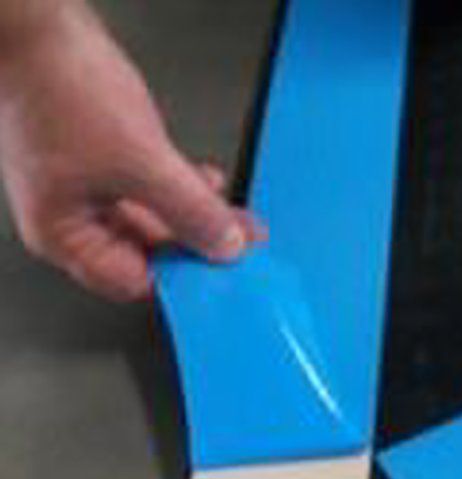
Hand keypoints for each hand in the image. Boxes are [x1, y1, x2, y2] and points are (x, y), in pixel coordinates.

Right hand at [0, 3, 260, 301]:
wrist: (33, 22)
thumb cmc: (58, 85)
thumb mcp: (141, 161)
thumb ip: (189, 209)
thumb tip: (224, 245)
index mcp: (63, 234)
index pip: (133, 280)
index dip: (181, 277)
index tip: (222, 270)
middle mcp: (70, 219)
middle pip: (146, 252)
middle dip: (196, 244)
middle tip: (240, 242)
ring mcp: (82, 189)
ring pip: (152, 219)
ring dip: (194, 215)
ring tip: (234, 215)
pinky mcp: (97, 161)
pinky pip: (147, 189)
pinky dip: (179, 189)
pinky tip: (207, 183)